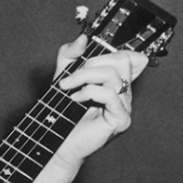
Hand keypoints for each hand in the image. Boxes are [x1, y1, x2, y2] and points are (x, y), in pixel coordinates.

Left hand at [52, 34, 149, 172]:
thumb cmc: (61, 114)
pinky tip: (76, 100)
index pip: (126, 56)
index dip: (108, 50)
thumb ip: (69, 56)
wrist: (57, 144)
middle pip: (121, 60)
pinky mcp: (121, 119)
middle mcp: (124, 93)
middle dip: (90, 63)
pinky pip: (110, 94)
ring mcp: (125, 107)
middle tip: (69, 78)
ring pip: (114, 74)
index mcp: (115, 82)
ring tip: (67, 88)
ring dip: (84, 76)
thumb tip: (82, 38)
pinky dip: (89, 92)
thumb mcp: (62, 77)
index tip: (83, 57)